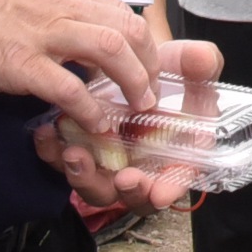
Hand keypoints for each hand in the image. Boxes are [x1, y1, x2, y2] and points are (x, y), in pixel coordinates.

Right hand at [0, 0, 161, 130]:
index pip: (122, 11)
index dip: (142, 44)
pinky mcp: (18, 62)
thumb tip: (90, 33)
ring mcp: (40, 31)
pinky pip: (69, 87)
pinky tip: (97, 125)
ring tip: (137, 108)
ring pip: (111, 49)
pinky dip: (90, 108)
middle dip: (148, 65)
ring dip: (132, 83)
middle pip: (128, 28)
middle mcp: (60, 1)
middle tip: (149, 94)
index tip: (145, 69)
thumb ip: (60, 6)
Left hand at [34, 37, 225, 212]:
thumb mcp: (186, 62)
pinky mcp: (81, 151)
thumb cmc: (165, 71)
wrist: (129, 63)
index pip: (178, 179)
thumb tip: (204, 57)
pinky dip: (53, 153)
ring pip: (96, 186)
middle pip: (136, 194)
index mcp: (177, 151)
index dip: (171, 188)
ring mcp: (110, 162)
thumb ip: (200, 62)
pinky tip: (47, 133)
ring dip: (85, 177)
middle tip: (122, 178)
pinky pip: (64, 163)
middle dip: (129, 192)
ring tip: (74, 153)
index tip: (161, 192)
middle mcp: (144, 164)